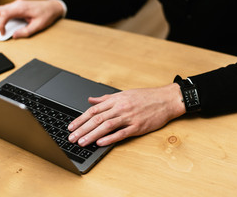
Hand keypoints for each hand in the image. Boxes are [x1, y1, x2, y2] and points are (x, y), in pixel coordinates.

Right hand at [0, 0, 64, 38]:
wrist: (53, 7)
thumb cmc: (47, 15)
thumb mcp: (38, 26)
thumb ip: (26, 32)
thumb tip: (14, 36)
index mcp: (21, 8)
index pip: (4, 14)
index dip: (0, 25)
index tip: (2, 33)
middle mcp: (17, 4)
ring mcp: (16, 4)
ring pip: (0, 10)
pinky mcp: (17, 6)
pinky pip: (5, 11)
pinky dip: (0, 18)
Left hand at [68, 83, 185, 146]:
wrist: (166, 99)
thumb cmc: (146, 97)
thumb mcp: (124, 93)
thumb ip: (106, 98)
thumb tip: (90, 100)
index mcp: (116, 99)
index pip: (94, 110)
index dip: (80, 119)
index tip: (71, 126)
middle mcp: (120, 107)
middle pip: (97, 119)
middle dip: (82, 129)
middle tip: (71, 137)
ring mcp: (129, 117)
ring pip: (106, 126)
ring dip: (92, 135)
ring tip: (81, 142)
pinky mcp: (138, 126)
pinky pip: (121, 133)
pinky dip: (110, 138)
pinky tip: (100, 143)